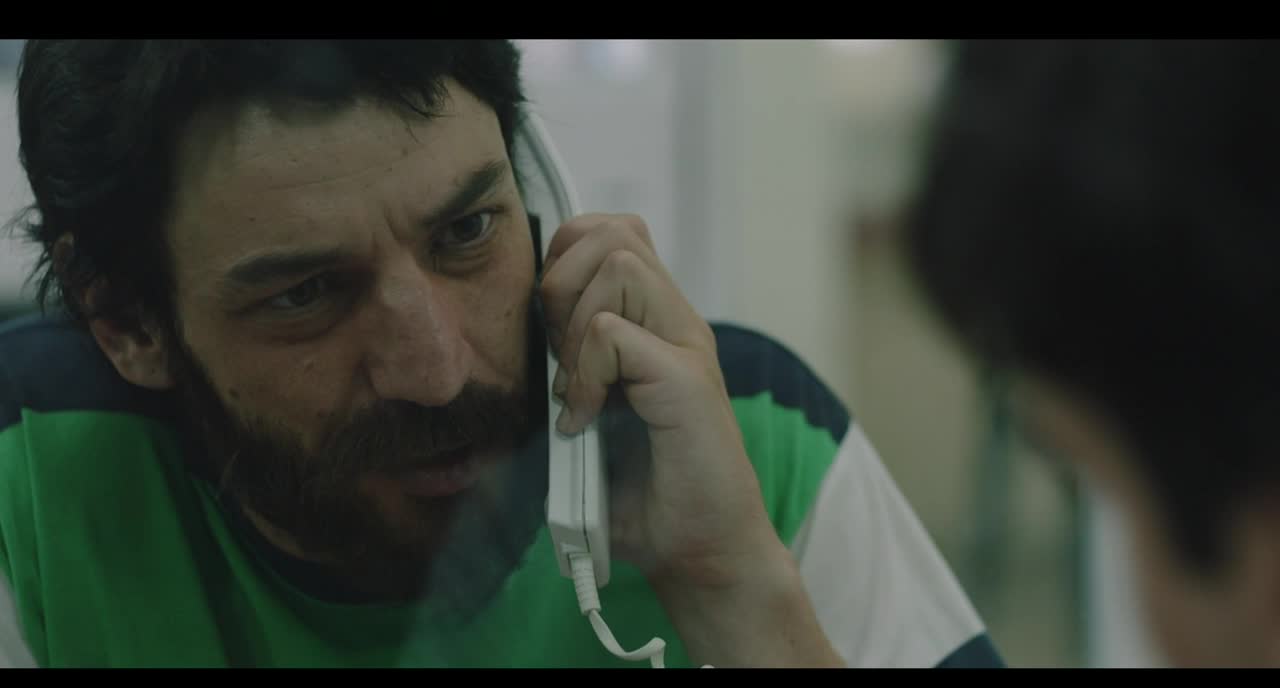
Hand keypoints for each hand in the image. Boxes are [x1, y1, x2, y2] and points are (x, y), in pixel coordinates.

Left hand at [540, 213, 772, 585]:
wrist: (700, 550)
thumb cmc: (645, 492)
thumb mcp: (591, 411)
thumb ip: (570, 363)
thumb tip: (516, 327)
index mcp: (657, 323)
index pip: (610, 232)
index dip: (564, 259)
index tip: (551, 331)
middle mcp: (678, 323)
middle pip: (612, 232)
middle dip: (561, 283)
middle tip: (561, 355)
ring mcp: (688, 346)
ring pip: (617, 264)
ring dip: (574, 327)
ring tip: (577, 387)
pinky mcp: (688, 380)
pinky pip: (612, 332)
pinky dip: (583, 375)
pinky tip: (585, 421)